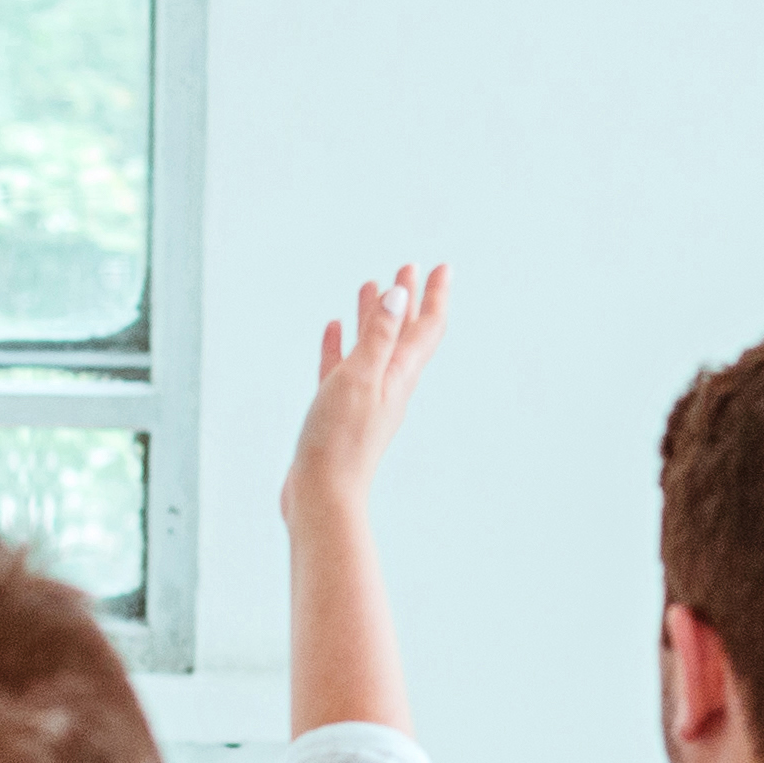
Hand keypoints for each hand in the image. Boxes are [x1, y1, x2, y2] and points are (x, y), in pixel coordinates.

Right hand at [283, 263, 451, 524]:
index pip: (426, 327)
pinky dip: (341, 344)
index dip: (435, 295)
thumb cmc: (340, 440)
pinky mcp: (338, 413)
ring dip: (374, 316)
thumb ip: (379, 336)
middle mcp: (388, 385)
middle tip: (409, 267)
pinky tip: (333, 328)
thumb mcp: (361, 378)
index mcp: (400, 376)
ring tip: (369, 286)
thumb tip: (400, 294)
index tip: (442, 267)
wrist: (321, 495)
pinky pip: (343, 368)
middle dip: (408, 299)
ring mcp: (363, 399)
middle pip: (404, 333)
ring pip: (373, 347)